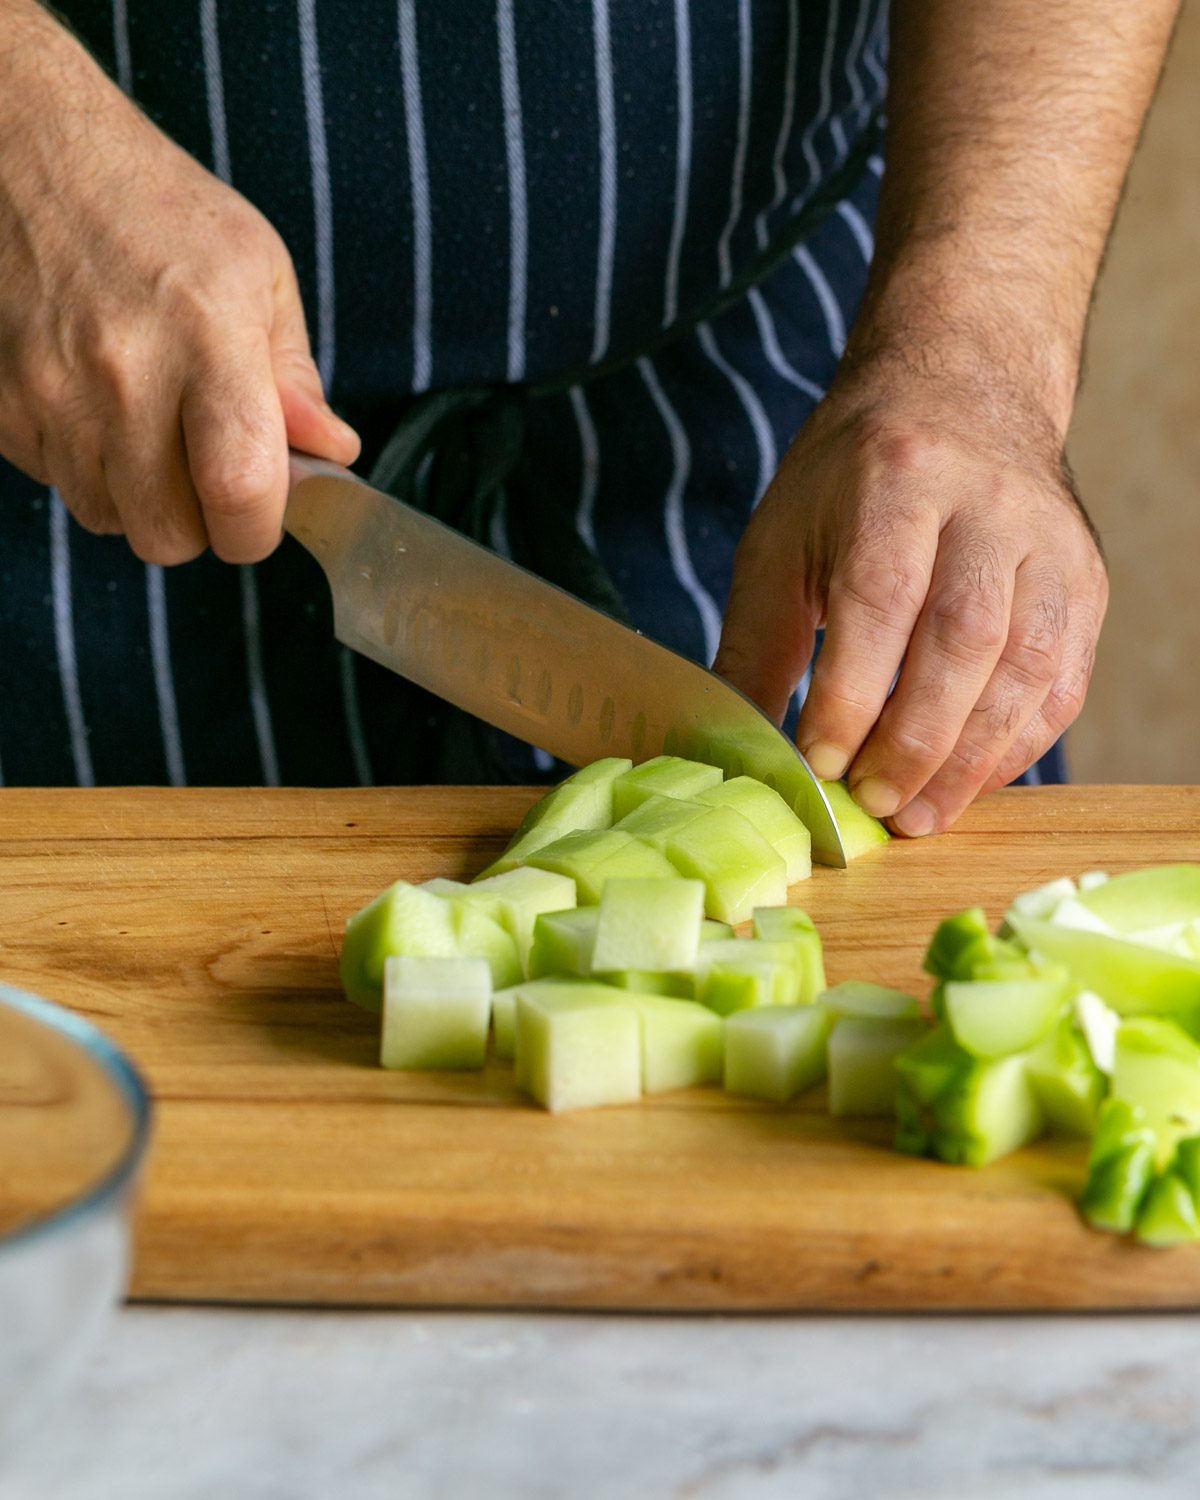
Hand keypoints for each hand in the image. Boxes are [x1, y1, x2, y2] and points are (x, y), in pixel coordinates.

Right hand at [0, 4, 358, 563]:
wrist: (23, 152)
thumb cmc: (154, 209)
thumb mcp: (257, 273)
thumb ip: (295, 378)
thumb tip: (329, 455)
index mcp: (207, 338)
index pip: (239, 489)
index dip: (258, 528)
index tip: (265, 513)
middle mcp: (123, 374)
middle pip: (169, 534)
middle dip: (201, 524)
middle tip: (208, 472)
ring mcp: (51, 394)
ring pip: (110, 519)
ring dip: (141, 497)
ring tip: (151, 426)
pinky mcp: (2, 405)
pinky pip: (58, 484)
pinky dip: (88, 466)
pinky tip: (99, 406)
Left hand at [714, 359, 1107, 835]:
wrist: (962, 396)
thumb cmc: (853, 482)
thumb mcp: (783, 538)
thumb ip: (757, 643)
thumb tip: (739, 750)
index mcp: (899, 477)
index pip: (880, 598)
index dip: (852, 692)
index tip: (820, 764)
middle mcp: (989, 505)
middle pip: (963, 638)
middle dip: (915, 739)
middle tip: (871, 805)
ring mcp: (1049, 544)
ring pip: (1025, 667)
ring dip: (970, 758)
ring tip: (918, 817)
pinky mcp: (1084, 582)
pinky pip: (1062, 681)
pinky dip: (1015, 744)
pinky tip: (967, 783)